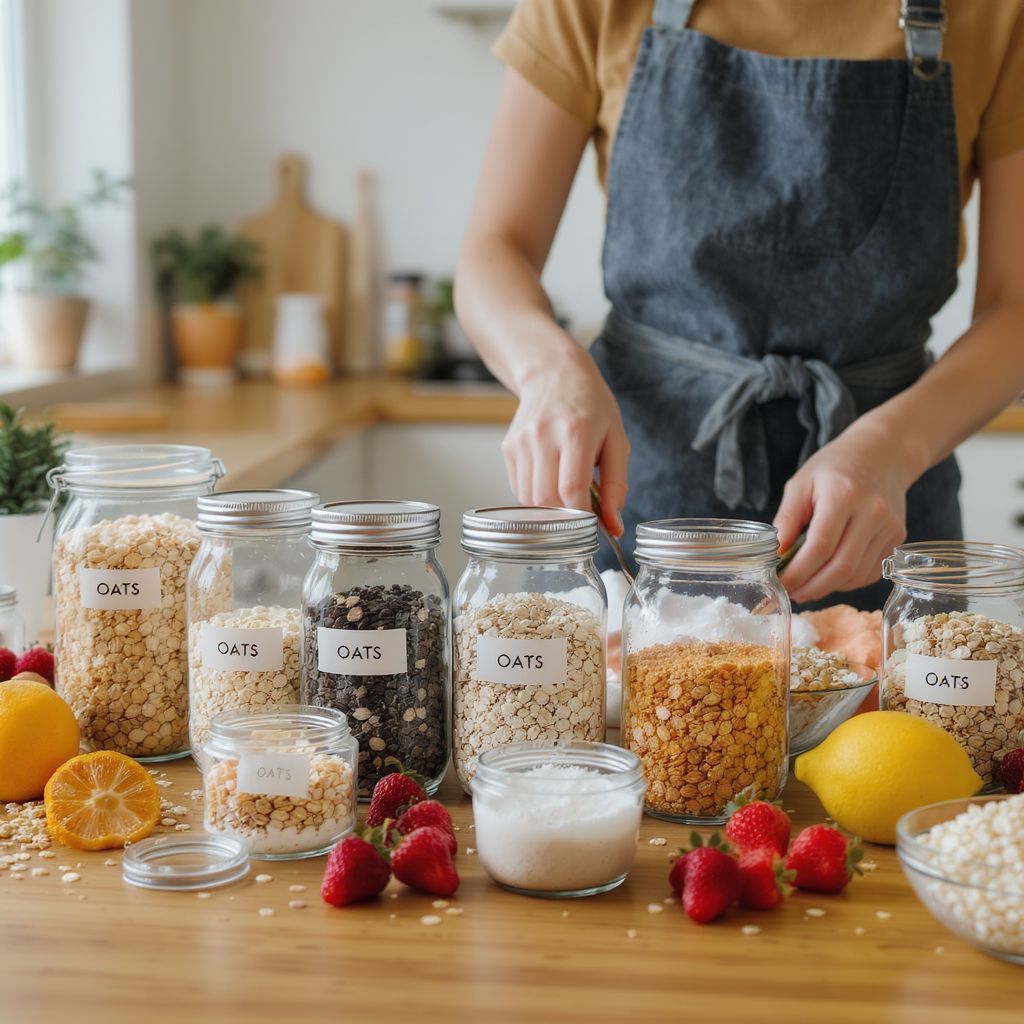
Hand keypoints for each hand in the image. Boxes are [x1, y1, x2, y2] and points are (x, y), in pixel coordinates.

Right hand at [502, 357, 629, 534]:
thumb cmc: (591, 406)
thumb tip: (614, 526)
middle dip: (565, 516)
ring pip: (529, 500)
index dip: (581, 516)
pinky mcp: (509, 447)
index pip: (571, 489)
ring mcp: (521, 442)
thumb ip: (616, 484)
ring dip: (549, 508)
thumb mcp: (616, 439)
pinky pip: (519, 488)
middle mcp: (543, 435)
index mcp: (575, 431)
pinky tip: (549, 478)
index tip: (593, 524)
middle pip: (547, 499)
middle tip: (581, 509)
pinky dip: (535, 496)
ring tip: (565, 491)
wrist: (554, 373)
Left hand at [773, 421, 914, 602]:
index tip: (780, 583)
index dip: (798, 572)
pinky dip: (846, 581)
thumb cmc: (835, 467)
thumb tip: (774, 554)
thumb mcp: (801, 483)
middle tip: (791, 592)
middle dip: (812, 587)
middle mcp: (872, 512)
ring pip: (856, 575)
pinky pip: (870, 572)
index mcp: (844, 495)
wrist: (883, 454)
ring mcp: (889, 527)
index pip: (820, 546)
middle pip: (841, 567)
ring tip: (806, 585)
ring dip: (828, 587)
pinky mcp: (898, 538)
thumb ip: (786, 518)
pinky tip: (829, 574)